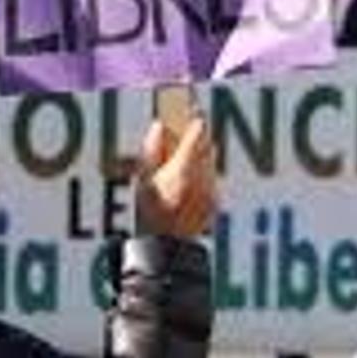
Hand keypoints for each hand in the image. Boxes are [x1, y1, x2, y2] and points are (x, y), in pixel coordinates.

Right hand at [135, 117, 216, 238]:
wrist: (166, 248)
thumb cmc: (149, 214)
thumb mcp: (142, 179)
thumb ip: (150, 149)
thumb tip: (159, 127)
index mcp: (183, 168)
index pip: (197, 132)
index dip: (195, 117)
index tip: (192, 109)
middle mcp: (201, 177)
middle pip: (207, 145)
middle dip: (198, 136)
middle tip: (188, 129)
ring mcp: (210, 190)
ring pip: (211, 162)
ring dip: (201, 155)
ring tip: (184, 157)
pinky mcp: (214, 202)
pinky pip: (211, 179)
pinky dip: (202, 175)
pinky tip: (187, 182)